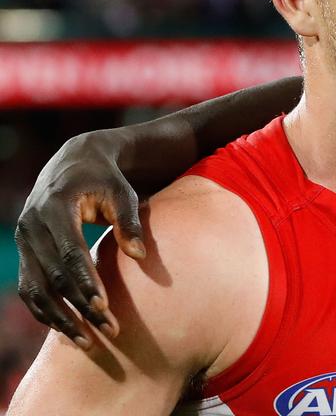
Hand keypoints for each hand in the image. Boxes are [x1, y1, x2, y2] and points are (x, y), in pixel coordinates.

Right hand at [15, 130, 145, 347]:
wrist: (73, 163)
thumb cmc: (105, 179)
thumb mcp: (122, 192)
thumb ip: (129, 221)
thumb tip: (140, 255)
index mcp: (55, 208)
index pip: (70, 253)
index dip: (85, 282)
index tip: (104, 307)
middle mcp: (32, 226)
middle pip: (54, 277)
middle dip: (80, 307)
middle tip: (108, 331)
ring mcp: (24, 241)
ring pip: (36, 290)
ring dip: (60, 318)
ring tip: (88, 342)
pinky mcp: (25, 253)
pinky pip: (30, 289)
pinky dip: (46, 311)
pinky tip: (69, 329)